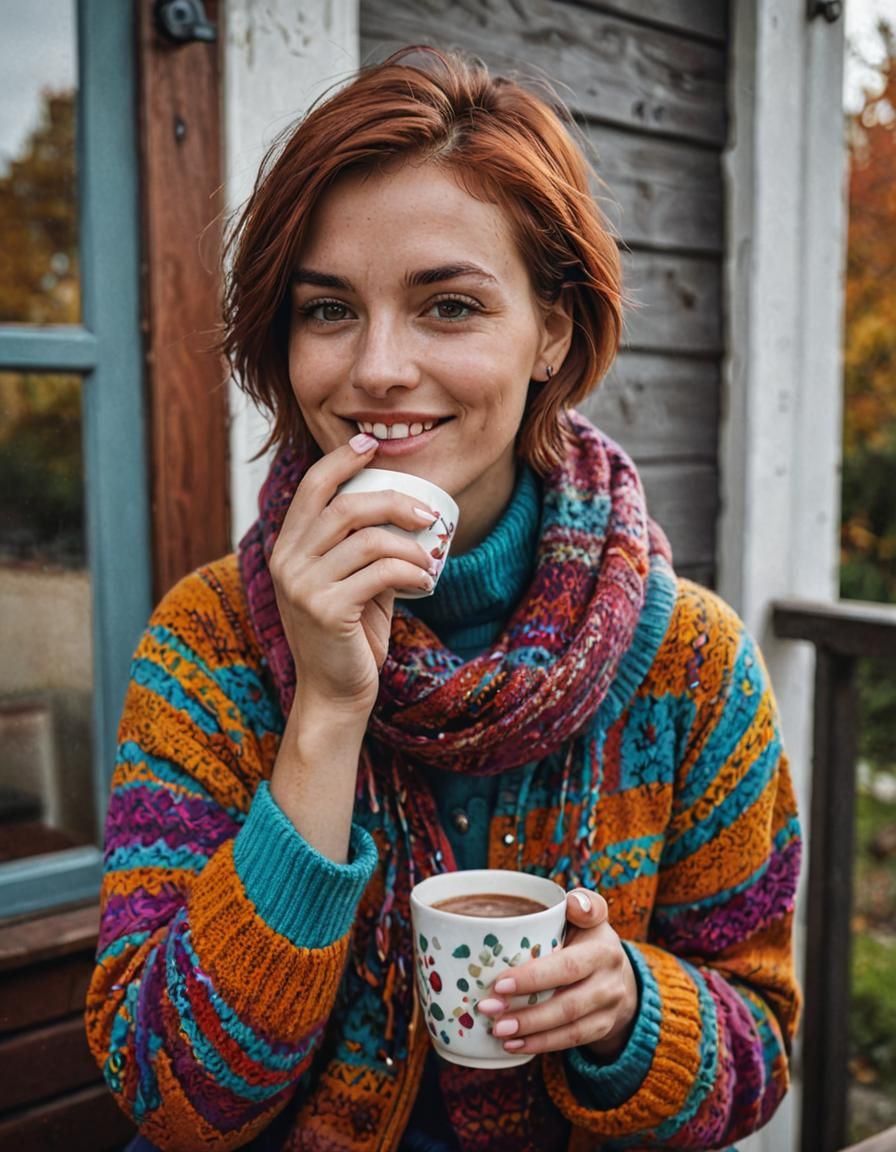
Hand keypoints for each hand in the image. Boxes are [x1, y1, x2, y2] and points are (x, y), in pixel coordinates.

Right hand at [268, 435, 438, 717]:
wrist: (334, 693)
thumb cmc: (349, 635)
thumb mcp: (349, 581)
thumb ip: (360, 547)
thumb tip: (401, 505)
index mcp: (288, 548)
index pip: (311, 487)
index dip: (341, 459)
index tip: (373, 446)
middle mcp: (287, 562)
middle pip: (346, 507)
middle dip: (395, 502)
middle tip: (429, 514)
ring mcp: (303, 587)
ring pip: (369, 540)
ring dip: (412, 545)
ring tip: (431, 560)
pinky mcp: (327, 611)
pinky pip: (381, 573)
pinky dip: (412, 572)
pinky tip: (426, 583)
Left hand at [475, 889, 637, 1059]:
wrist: (617, 970)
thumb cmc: (586, 935)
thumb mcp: (589, 914)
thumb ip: (582, 903)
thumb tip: (573, 904)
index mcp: (603, 947)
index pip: (567, 965)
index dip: (534, 976)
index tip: (499, 982)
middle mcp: (610, 978)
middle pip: (567, 1001)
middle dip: (526, 1010)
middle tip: (488, 1008)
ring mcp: (609, 1006)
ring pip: (569, 1025)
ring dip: (530, 1030)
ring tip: (497, 1030)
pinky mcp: (603, 1027)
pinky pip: (572, 1041)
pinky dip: (541, 1044)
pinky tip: (514, 1045)